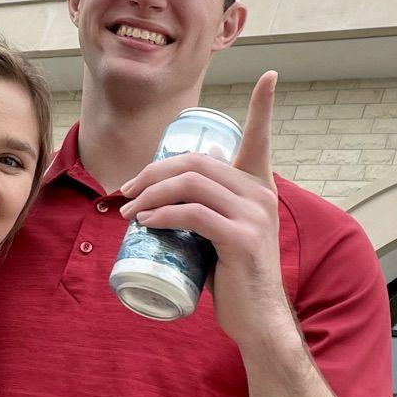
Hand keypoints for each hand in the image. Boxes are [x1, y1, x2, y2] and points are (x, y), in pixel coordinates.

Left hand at [118, 72, 290, 350]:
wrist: (258, 320)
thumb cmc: (235, 278)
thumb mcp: (224, 235)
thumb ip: (208, 212)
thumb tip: (164, 202)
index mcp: (259, 188)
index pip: (262, 138)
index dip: (265, 106)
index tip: (270, 76)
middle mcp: (261, 195)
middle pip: (196, 162)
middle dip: (153, 170)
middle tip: (125, 192)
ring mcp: (254, 216)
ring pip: (191, 184)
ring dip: (149, 193)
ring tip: (127, 211)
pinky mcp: (242, 239)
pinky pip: (194, 214)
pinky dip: (163, 213)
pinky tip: (145, 221)